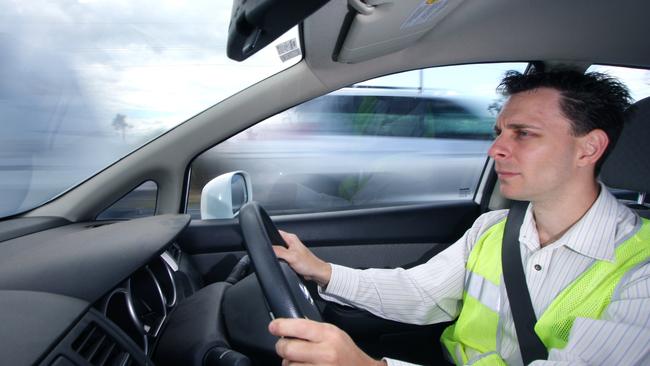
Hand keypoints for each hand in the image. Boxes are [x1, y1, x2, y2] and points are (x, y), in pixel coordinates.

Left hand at [269, 318, 385, 365]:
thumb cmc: (347, 353)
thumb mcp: (335, 334)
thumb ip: (313, 329)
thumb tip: (289, 326)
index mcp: (329, 335)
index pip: (299, 327)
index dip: (281, 326)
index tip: (273, 327)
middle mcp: (325, 353)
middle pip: (288, 348)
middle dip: (281, 347)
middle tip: (284, 346)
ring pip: (289, 365)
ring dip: (289, 363)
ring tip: (298, 361)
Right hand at [273, 230, 331, 286]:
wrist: (315, 273)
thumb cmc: (309, 264)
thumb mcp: (291, 257)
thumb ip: (279, 251)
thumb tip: (268, 248)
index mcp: (291, 238)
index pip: (275, 232)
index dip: (268, 236)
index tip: (265, 243)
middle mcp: (290, 242)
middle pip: (275, 242)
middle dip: (271, 248)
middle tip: (273, 254)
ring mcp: (290, 250)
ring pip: (277, 250)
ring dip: (275, 255)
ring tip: (279, 260)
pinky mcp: (290, 257)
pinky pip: (280, 257)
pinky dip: (279, 260)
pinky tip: (281, 263)